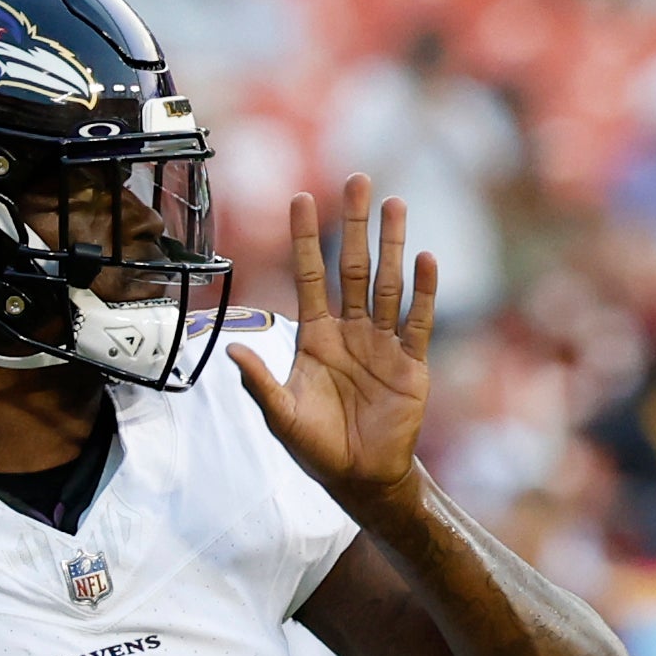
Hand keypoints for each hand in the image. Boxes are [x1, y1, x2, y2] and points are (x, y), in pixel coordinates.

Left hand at [230, 173, 437, 508]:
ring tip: (395, 203)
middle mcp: (351, 331)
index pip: (310, 277)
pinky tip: (426, 258)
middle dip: (354, 224)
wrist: (359, 476)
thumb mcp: (280, 414)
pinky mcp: (411, 363)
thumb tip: (229, 347)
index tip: (300, 198)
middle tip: (358, 179)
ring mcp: (383, 343)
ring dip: (391, 244)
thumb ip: (259, 381)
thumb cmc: (315, 447)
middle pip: (352, 266)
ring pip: (387, 283)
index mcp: (316, 337)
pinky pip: (418, 321)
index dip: (305, 239)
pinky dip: (424, 291)